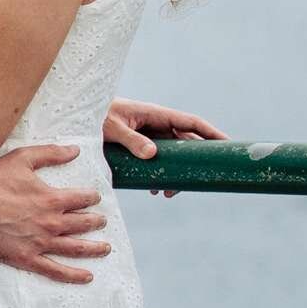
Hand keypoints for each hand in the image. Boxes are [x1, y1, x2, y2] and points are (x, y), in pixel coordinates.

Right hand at [0, 143, 111, 283]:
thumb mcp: (23, 158)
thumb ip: (51, 154)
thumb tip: (75, 150)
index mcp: (51, 199)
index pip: (82, 199)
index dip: (92, 198)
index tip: (95, 198)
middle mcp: (50, 223)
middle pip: (83, 224)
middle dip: (96, 222)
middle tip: (102, 222)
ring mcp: (39, 243)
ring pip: (75, 248)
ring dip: (93, 248)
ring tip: (105, 248)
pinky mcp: (26, 258)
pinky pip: (55, 270)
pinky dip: (73, 275)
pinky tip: (87, 276)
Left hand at [103, 98, 227, 197]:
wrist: (78, 116)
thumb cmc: (96, 115)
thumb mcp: (112, 127)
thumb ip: (131, 139)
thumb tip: (153, 153)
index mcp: (156, 114)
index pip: (191, 122)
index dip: (212, 133)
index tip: (228, 145)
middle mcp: (156, 124)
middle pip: (185, 143)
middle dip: (193, 163)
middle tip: (193, 183)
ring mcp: (148, 135)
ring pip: (171, 155)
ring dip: (173, 173)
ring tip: (166, 193)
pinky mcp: (137, 145)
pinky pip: (156, 160)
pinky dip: (158, 174)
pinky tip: (152, 189)